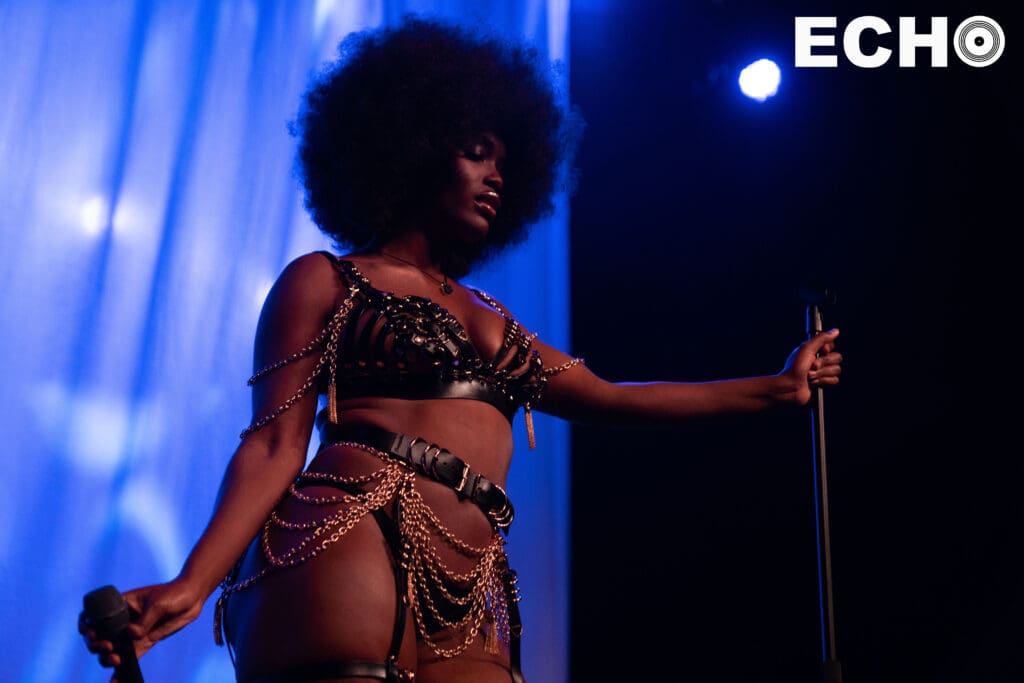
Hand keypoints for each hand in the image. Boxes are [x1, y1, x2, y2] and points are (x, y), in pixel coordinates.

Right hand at [79, 577, 204, 676]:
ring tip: (115, 659)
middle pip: (98, 636)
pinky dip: (120, 672)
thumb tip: (131, 635)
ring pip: (110, 650)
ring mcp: (132, 633)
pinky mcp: (143, 643)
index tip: (90, 633)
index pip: (94, 614)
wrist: (192, 598)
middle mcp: (122, 620)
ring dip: (106, 658)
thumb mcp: (159, 604)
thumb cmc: (174, 593)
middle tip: (107, 646)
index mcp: (120, 605)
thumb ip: (145, 620)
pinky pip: (129, 659)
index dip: (86, 625)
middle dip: (95, 645)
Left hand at [779, 328, 841, 405]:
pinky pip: (835, 380)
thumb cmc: (793, 368)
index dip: (827, 349)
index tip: (820, 352)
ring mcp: (822, 371)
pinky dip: (824, 381)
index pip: (832, 345)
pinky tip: (813, 382)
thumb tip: (835, 331)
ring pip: (836, 370)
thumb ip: (821, 338)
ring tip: (810, 375)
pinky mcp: (823, 382)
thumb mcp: (806, 348)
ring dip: (822, 373)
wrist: (789, 387)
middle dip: (824, 363)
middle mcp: (819, 359)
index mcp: (814, 349)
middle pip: (837, 357)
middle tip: (812, 366)